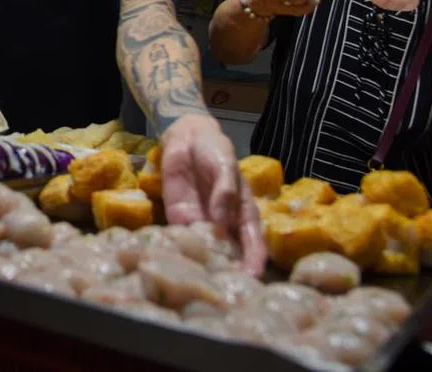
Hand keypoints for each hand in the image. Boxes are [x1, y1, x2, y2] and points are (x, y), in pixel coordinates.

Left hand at [159, 114, 265, 275]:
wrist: (186, 138)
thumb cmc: (215, 151)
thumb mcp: (226, 166)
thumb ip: (225, 192)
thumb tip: (221, 222)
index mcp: (243, 212)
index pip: (252, 242)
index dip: (254, 260)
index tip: (253, 277)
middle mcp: (224, 223)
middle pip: (230, 254)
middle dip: (230, 272)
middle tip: (227, 293)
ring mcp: (201, 222)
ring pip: (206, 250)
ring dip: (204, 266)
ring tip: (202, 285)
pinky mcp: (178, 218)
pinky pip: (180, 238)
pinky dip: (180, 250)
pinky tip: (177, 264)